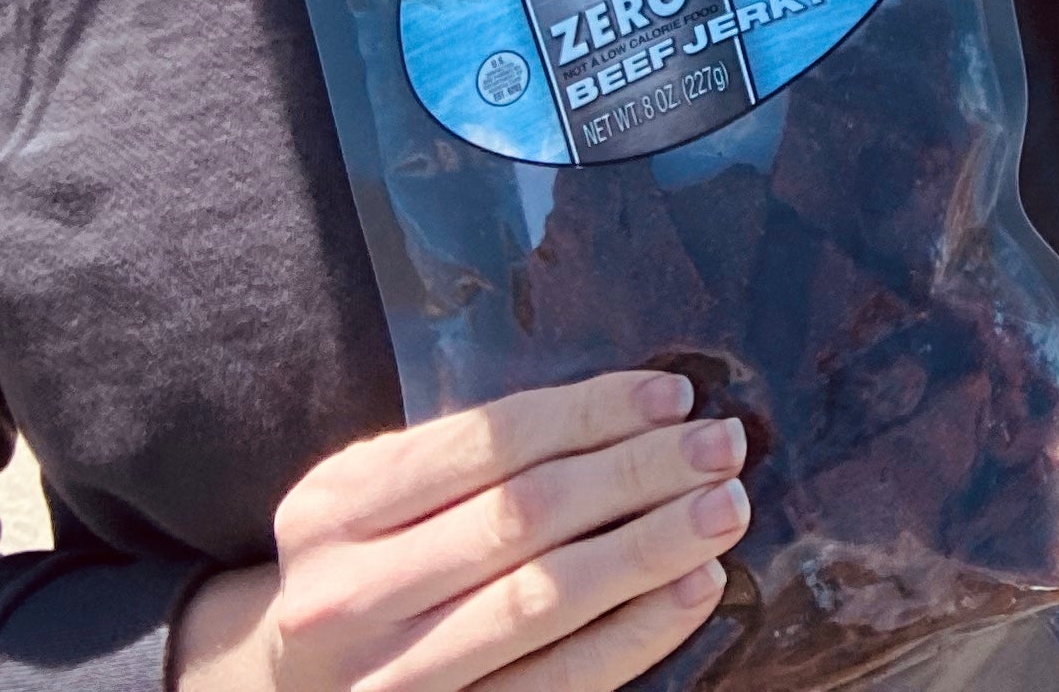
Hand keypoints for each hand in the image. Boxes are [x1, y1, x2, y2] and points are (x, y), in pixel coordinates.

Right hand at [173, 369, 751, 691]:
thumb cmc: (363, 568)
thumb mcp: (373, 498)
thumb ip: (467, 460)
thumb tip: (635, 407)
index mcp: (334, 509)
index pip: (483, 444)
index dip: (588, 414)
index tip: (673, 395)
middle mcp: (349, 595)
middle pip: (520, 519)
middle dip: (636, 475)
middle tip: (723, 446)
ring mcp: (390, 676)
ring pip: (541, 602)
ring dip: (648, 549)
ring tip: (725, 508)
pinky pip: (558, 682)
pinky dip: (634, 632)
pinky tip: (693, 589)